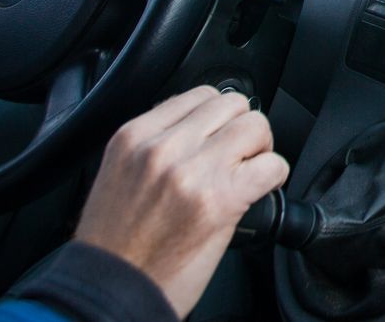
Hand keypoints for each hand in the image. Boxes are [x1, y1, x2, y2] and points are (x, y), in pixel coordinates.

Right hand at [74, 87, 289, 318]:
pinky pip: (271, 165)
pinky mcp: (221, 199)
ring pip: (255, 126)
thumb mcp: (120, 173)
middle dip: (242, 127)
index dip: (218, 116)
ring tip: (250, 169)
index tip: (220, 136)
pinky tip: (261, 188)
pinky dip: (274, 175)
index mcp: (135, 136)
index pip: (198, 95)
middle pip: (232, 104)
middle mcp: (163, 147)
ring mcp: (193, 171)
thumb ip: (155, 143)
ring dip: (260, 148)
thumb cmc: (114, 242)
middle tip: (240, 154)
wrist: (110, 289)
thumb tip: (198, 126)